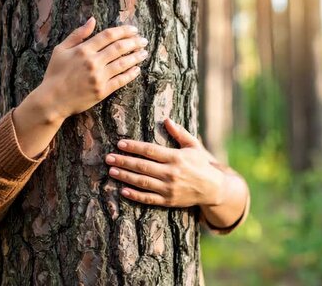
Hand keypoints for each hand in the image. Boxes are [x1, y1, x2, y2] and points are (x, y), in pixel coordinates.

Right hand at [37, 17, 148, 119]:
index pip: (108, 36)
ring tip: (144, 52)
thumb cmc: (55, 73)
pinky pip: (121, 80)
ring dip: (136, 57)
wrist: (52, 100)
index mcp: (83, 50)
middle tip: (143, 40)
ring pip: (123, 64)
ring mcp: (99, 77)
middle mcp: (93, 62)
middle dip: (134, 42)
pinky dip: (131, 74)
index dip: (124, 31)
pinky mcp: (102, 91)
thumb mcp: (61, 49)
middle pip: (119, 48)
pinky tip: (137, 69)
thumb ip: (78, 34)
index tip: (134, 30)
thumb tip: (92, 20)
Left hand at [105, 119, 225, 207]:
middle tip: (109, 158)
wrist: (213, 189)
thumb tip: (166, 120)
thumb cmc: (201, 164)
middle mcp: (171, 173)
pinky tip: (123, 190)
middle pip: (142, 166)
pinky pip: (148, 198)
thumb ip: (179, 133)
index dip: (134, 147)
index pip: (150, 151)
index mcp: (176, 157)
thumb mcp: (193, 146)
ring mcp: (169, 188)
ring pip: (142, 182)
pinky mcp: (168, 201)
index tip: (120, 143)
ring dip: (125, 176)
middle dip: (124, 161)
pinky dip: (135, 195)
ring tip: (111, 171)